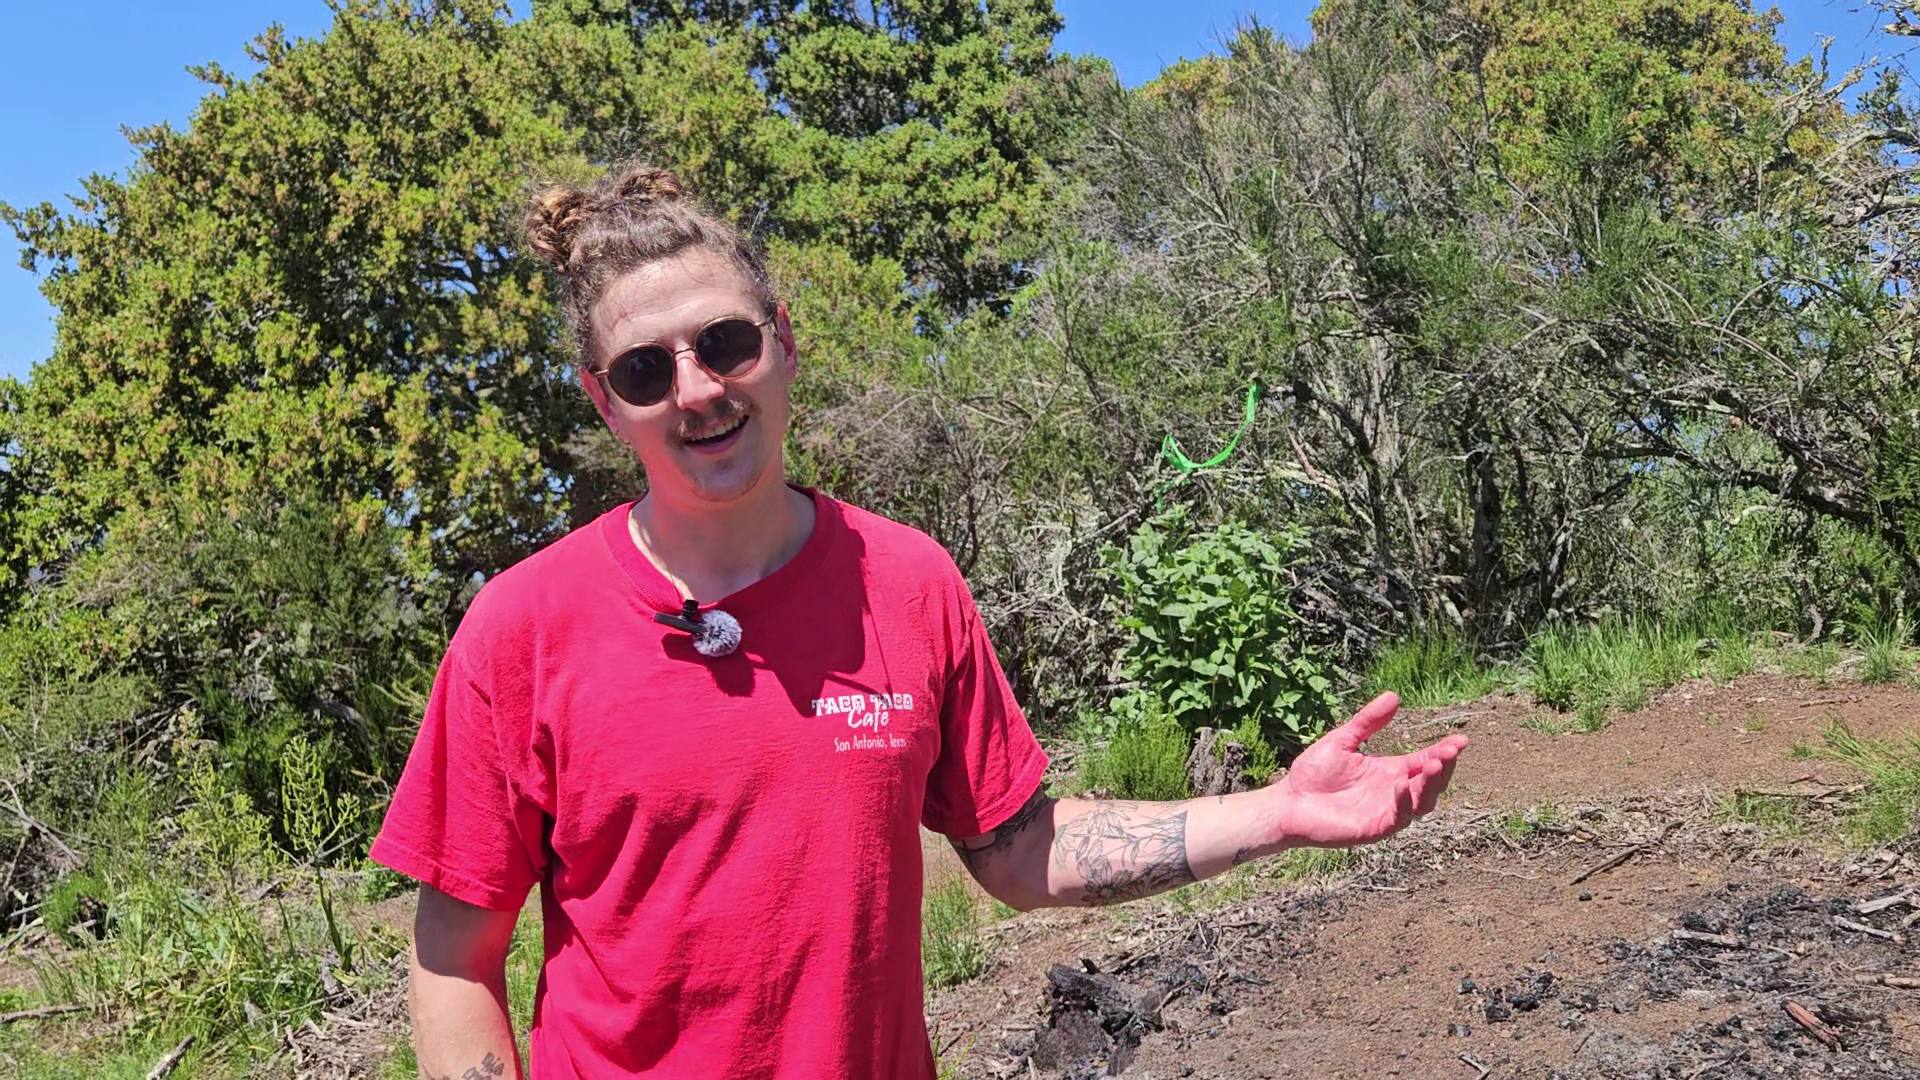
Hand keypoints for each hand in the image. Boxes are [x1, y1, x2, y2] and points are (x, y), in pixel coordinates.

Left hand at [1271, 692, 1466, 847]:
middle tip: (1450, 751)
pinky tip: (1401, 784)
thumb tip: (1394, 695)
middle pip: (1431, 782)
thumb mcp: (1343, 740)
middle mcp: (1395, 792)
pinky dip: (1403, 801)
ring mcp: (1388, 811)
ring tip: (1434, 765)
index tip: (1461, 739)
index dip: (1444, 752)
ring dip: (1430, 785)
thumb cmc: (1313, 774)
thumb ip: (1368, 721)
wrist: (1289, 802)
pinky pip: (1398, 817)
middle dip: (1443, 767)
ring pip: (1422, 802)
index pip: (1425, 761)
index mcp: (1391, 771)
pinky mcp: (1376, 828)